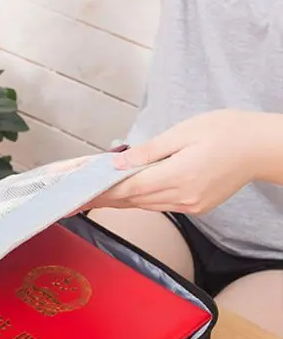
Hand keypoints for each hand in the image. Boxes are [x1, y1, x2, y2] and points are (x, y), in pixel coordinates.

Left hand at [87, 110, 274, 214]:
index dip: (100, 192)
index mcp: (177, 176)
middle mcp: (182, 197)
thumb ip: (148, 151)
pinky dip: (142, 199)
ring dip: (121, 200)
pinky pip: (161, 206)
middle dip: (104, 199)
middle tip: (77, 199)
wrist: (261, 147)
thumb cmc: (226, 131)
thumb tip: (118, 164)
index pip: (127, 188)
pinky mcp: (196, 207)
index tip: (79, 195)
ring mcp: (190, 205)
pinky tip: (128, 194)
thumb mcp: (183, 132)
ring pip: (145, 205)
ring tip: (95, 197)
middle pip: (132, 200)